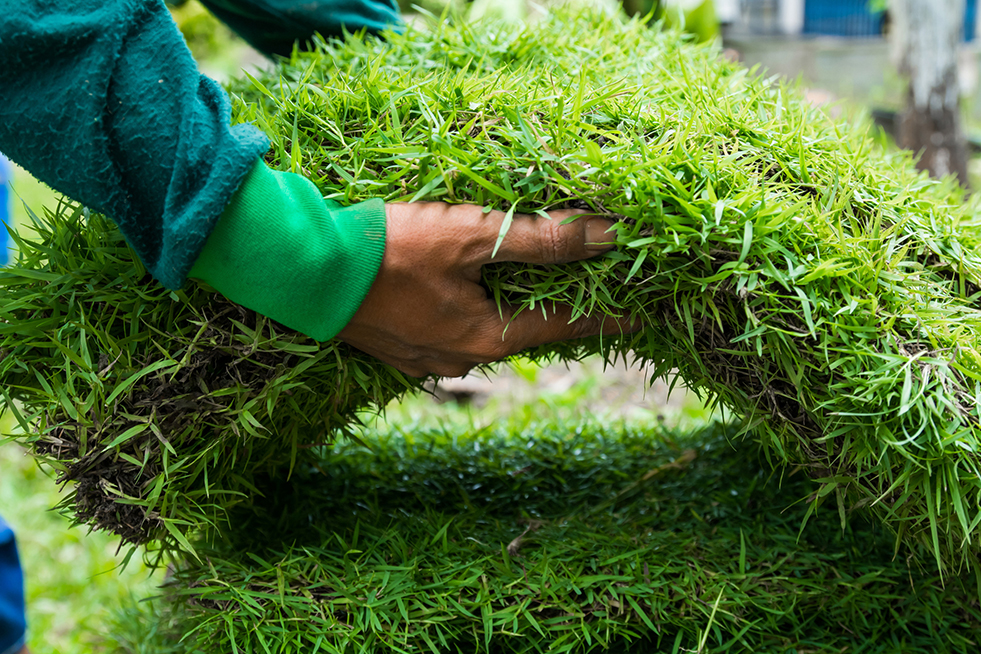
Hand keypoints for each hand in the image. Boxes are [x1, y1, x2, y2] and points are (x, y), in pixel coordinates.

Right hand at [337, 202, 633, 376]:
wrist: (301, 269)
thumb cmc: (388, 251)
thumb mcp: (470, 237)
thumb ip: (541, 239)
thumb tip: (608, 236)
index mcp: (486, 339)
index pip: (565, 327)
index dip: (606, 317)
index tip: (640, 316)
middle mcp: (461, 360)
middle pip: (526, 331)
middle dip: (556, 307)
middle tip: (588, 285)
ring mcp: (427, 360)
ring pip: (487, 330)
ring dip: (510, 306)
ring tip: (529, 281)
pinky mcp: (400, 348)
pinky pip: (454, 331)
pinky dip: (474, 309)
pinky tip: (468, 289)